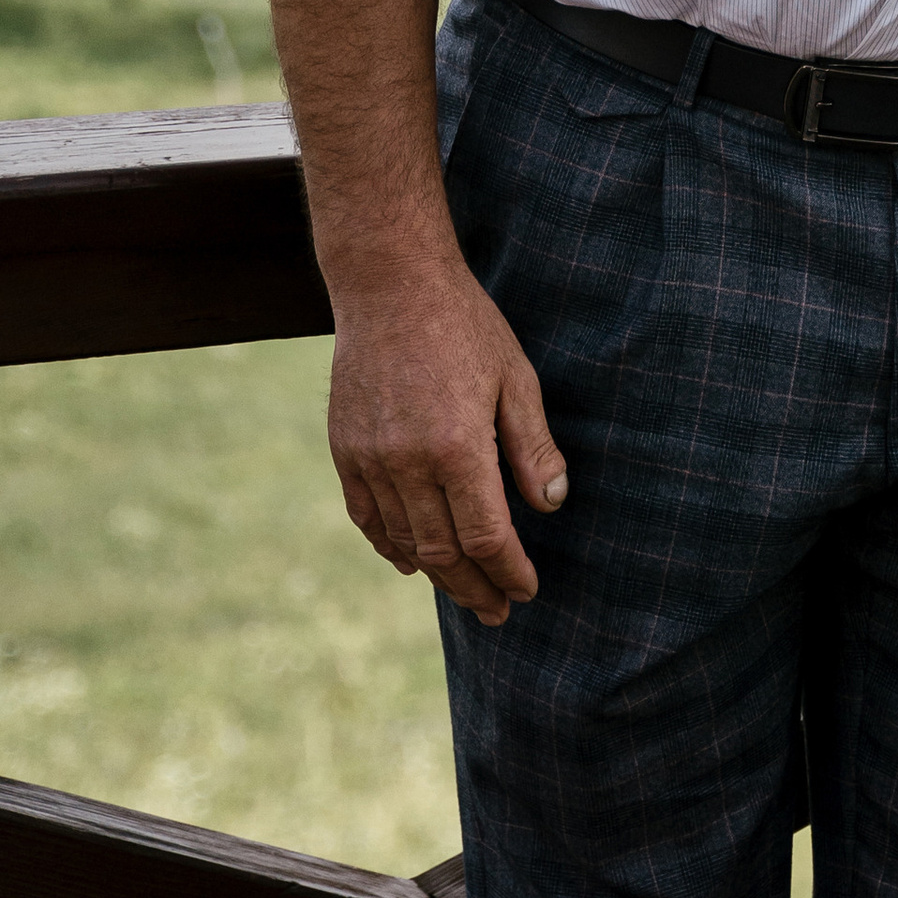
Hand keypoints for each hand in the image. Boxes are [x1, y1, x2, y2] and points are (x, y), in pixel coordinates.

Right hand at [326, 233, 568, 628]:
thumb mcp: (516, 378)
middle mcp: (407, 463)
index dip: (508, 570)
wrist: (390, 285)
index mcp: (456, 447)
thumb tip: (552, 505)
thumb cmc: (464, 325)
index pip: (486, 536)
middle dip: (476, 588)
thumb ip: (532, 447)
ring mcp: (369, 459)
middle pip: (443, 552)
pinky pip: (367, 517)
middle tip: (500, 612)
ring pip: (403, 542)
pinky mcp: (345, 450)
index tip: (528, 590)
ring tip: (466, 593)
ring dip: (436, 576)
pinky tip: (410, 564)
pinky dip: (390, 547)